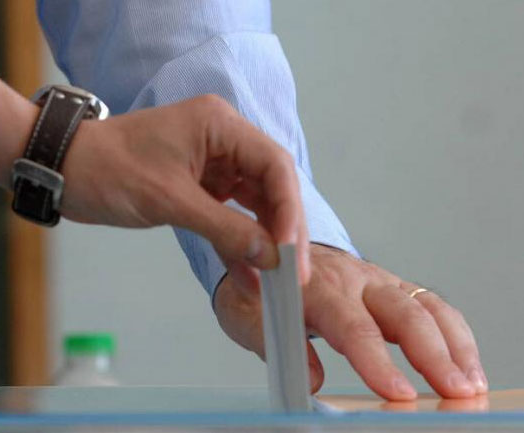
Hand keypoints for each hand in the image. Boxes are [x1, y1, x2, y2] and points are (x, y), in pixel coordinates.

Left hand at [62, 95, 309, 278]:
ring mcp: (211, 163)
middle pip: (270, 185)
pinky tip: (248, 276)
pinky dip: (235, 243)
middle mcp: (221, 139)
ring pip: (252, 204)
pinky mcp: (198, 185)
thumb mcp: (169, 200)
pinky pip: (227, 216)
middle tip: (294, 273)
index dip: (288, 209)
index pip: (273, 165)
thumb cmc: (108, 169)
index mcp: (219, 124)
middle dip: (282, 230)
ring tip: (277, 281)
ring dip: (262, 242)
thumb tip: (270, 255)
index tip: (291, 251)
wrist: (64, 169)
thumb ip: (224, 227)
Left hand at [214, 243, 486, 400]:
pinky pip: (431, 306)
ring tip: (468, 383)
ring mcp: (376, 279)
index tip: (395, 391)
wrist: (266, 248)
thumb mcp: (242, 312)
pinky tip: (465, 364)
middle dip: (431, 355)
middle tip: (451, 392)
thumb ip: (271, 342)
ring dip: (453, 345)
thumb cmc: (254, 286)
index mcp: (313, 284)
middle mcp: (352, 278)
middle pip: (401, 313)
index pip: (351, 324)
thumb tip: (313, 381)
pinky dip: (455, 334)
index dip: (375, 359)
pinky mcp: (391, 287)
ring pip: (425, 306)